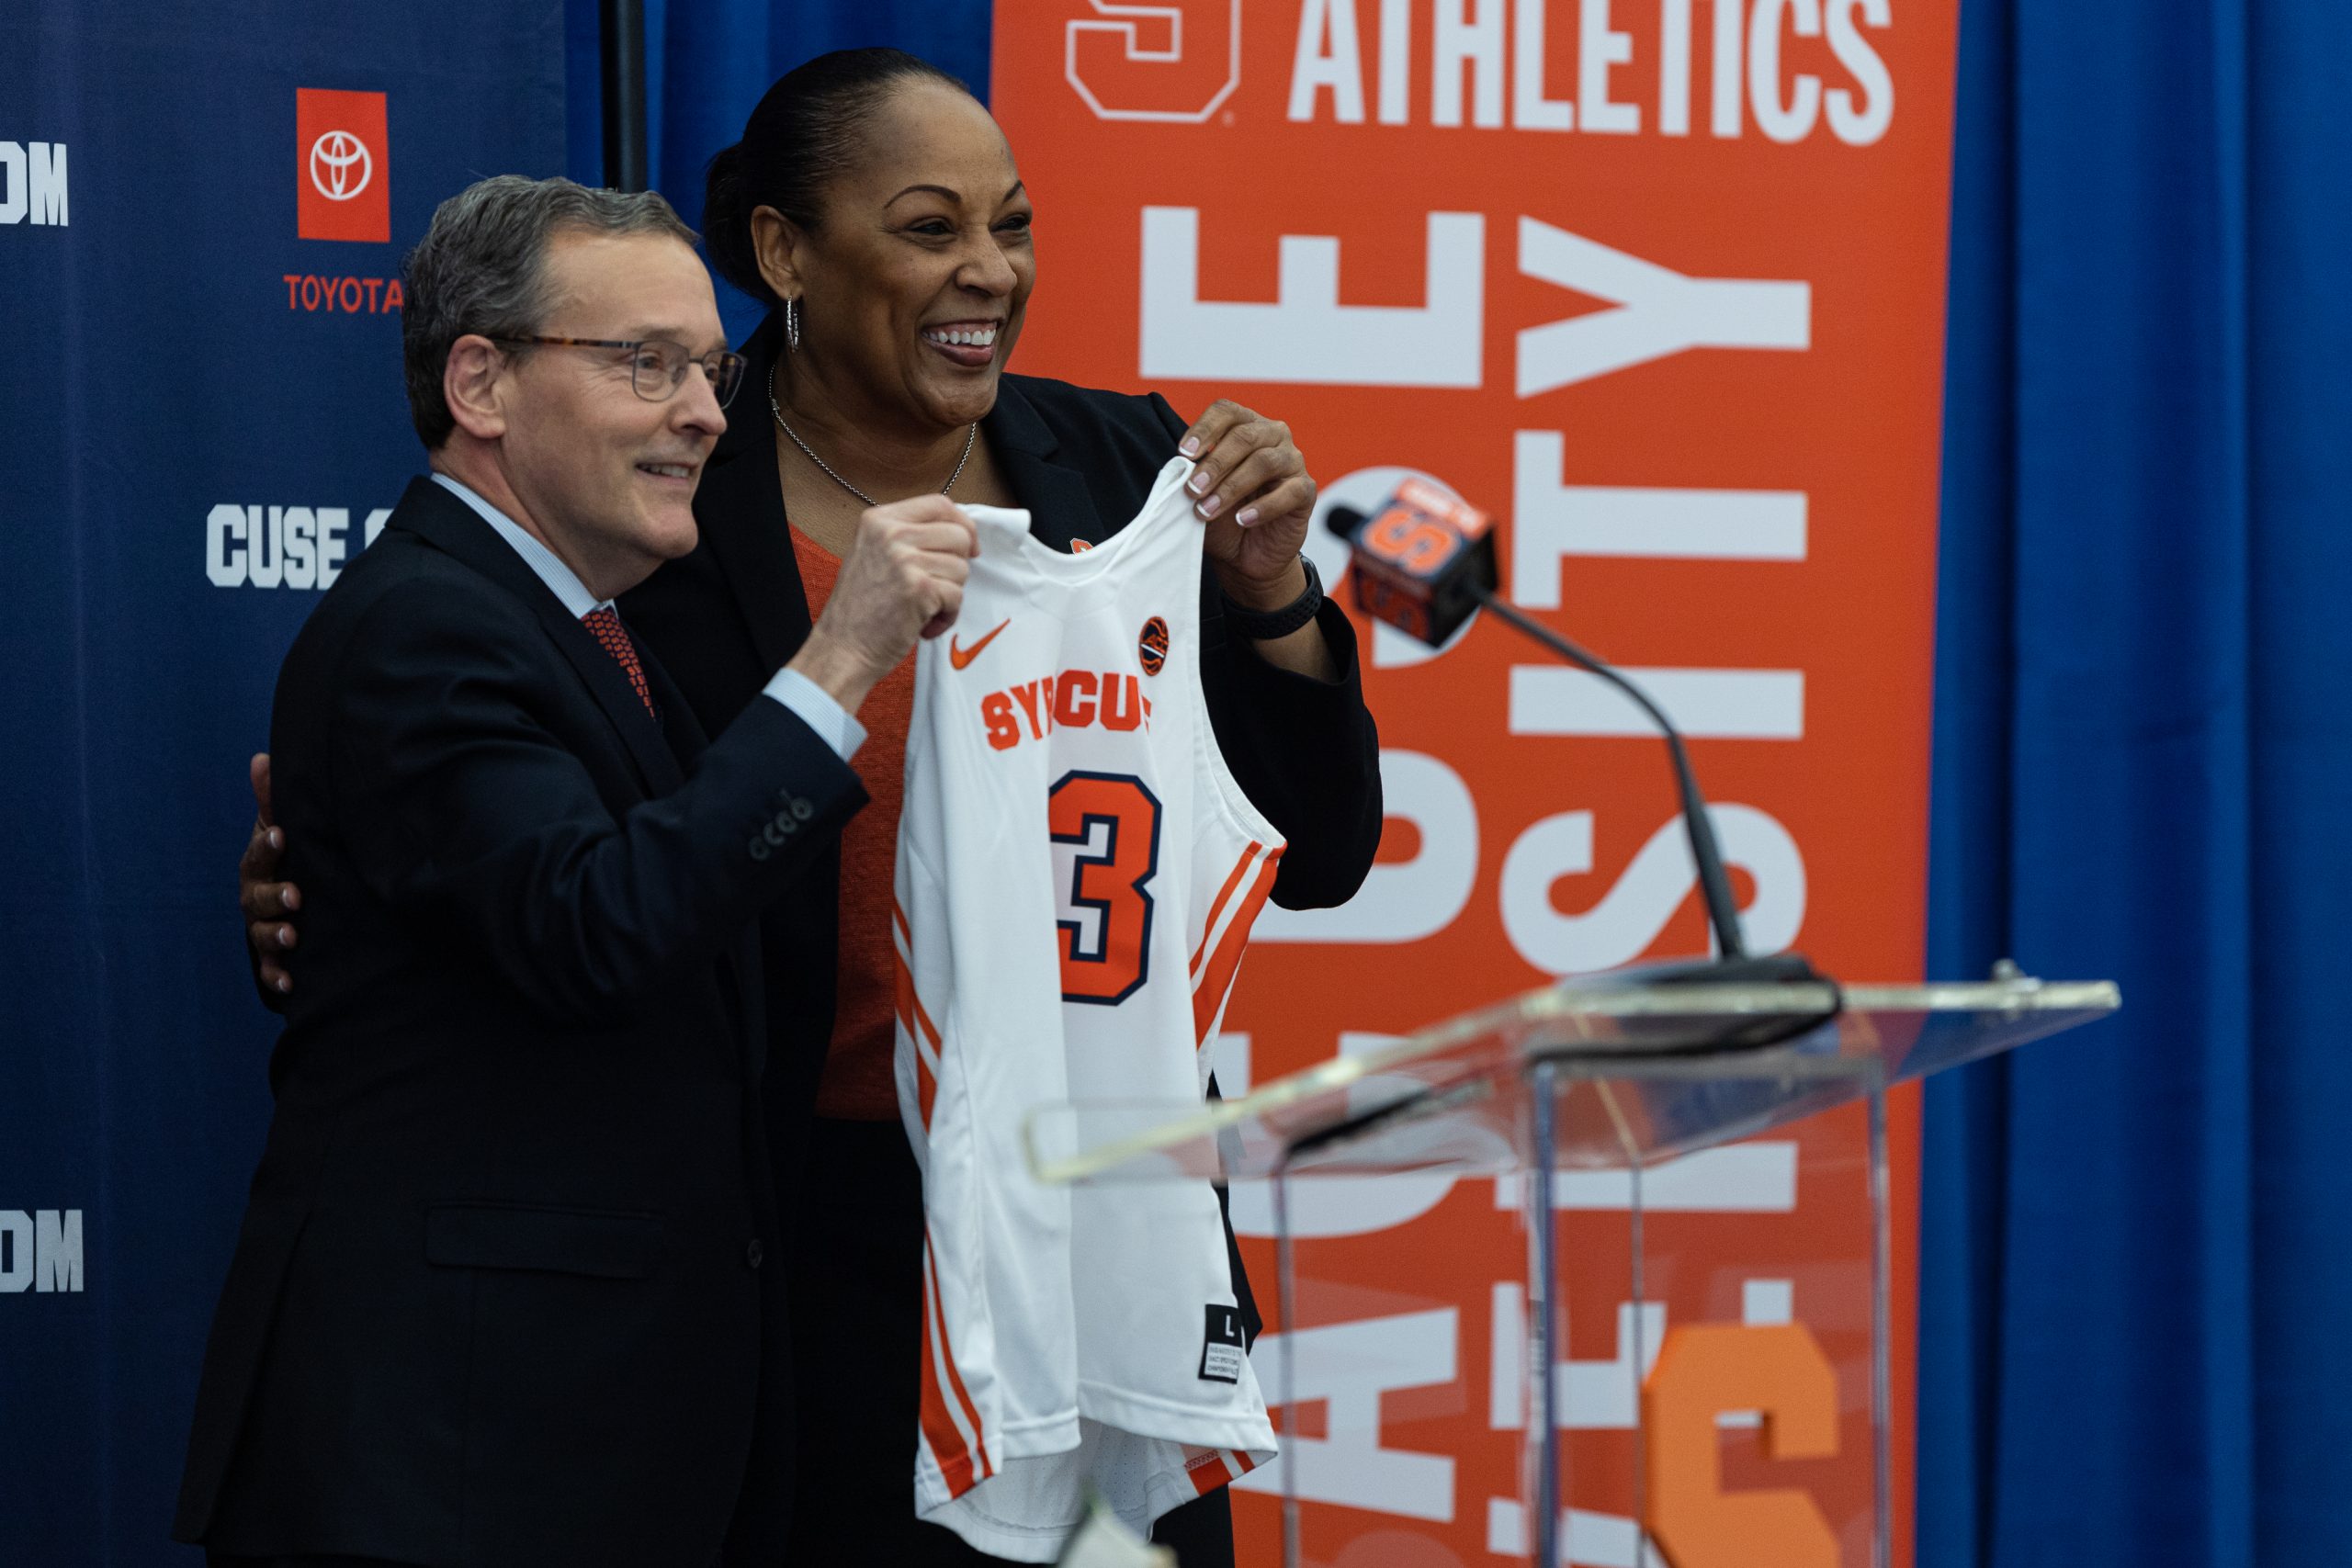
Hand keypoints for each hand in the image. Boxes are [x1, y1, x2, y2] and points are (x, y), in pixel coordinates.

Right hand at [240, 752, 301, 994]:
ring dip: (276, 936)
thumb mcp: (284, 828)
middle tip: (296, 897)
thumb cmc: (289, 857)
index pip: (259, 854)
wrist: (295, 902)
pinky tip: (290, 984)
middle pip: (257, 899)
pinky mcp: (275, 957)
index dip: (267, 845)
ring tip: (294, 937)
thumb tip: (261, 757)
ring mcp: (263, 928)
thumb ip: (274, 799)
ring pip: (262, 934)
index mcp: (260, 866)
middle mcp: (256, 898)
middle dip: (274, 898)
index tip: (282, 835)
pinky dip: (278, 977)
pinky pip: (271, 970)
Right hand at [790, 495, 976, 711]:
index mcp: (879, 519)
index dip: (962, 524)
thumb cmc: (860, 610)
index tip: (968, 546)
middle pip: (958, 535)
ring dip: (950, 594)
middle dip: (957, 566)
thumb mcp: (875, 554)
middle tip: (936, 588)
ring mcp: (904, 559)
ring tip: (923, 609)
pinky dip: (947, 616)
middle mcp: (890, 533)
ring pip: (961, 568)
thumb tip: (959, 532)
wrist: (842, 649)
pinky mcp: (919, 588)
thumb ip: (909, 537)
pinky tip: (923, 624)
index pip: (939, 504)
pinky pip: (956, 596)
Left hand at [1178, 400, 1315, 610]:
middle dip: (1215, 464)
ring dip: (1232, 487)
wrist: (1245, 555)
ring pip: (1264, 462)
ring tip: (1208, 509)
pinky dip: (1262, 508)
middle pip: (1245, 436)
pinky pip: (1289, 492)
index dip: (1204, 428)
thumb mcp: (1202, 494)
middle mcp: (1272, 436)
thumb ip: (1194, 476)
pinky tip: (1242, 520)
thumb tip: (1180, 469)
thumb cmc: (1223, 516)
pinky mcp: (1306, 490)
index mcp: (1245, 426)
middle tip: (1192, 489)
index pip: (1227, 412)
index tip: (1184, 454)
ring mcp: (1292, 461)